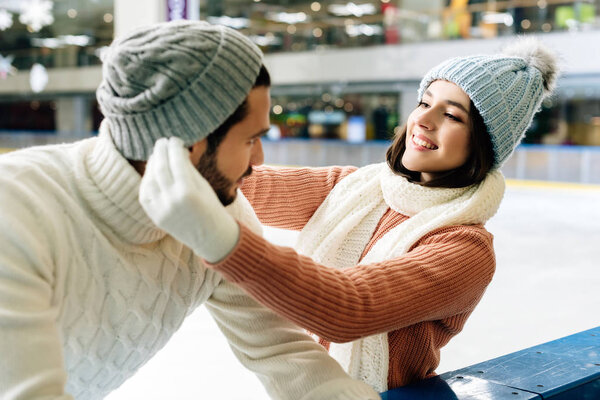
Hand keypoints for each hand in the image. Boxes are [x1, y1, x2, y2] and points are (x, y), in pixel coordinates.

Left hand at [139, 137, 239, 262]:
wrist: (211, 237)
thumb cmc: (211, 207)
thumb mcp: (203, 185)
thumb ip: (187, 168)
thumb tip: (175, 151)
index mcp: (187, 191)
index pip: (175, 161)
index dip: (173, 147)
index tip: (174, 139)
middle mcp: (171, 200)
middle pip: (160, 167)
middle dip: (160, 151)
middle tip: (162, 141)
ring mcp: (161, 209)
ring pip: (149, 179)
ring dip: (152, 164)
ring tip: (157, 155)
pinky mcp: (155, 216)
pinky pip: (145, 193)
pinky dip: (147, 180)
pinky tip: (152, 171)